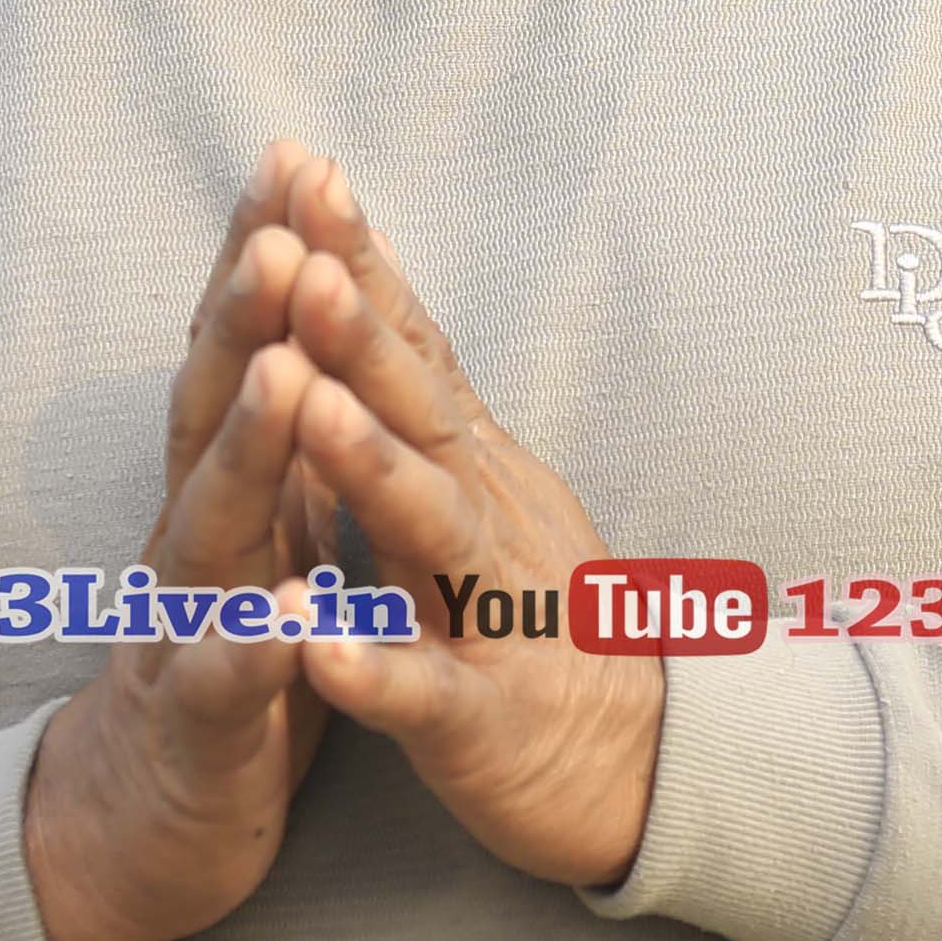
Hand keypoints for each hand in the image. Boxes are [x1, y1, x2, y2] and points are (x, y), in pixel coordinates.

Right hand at [17, 160, 355, 940]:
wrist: (135, 831)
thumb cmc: (220, 670)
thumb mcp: (256, 538)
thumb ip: (272, 439)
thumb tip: (296, 319)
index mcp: (224, 494)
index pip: (243, 354)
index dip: (268, 258)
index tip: (299, 158)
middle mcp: (191, 543)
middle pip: (211, 411)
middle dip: (247, 318)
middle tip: (282, 226)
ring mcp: (183, 631)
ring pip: (212, 530)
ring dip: (245, 450)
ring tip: (281, 373)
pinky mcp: (200, 731)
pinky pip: (223, 685)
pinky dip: (251, 646)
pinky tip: (281, 612)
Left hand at [262, 150, 667, 894]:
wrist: (644, 767)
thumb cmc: (540, 617)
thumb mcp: (486, 488)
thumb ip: (426, 399)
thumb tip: (367, 281)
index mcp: (470, 466)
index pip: (411, 345)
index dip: (359, 261)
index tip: (302, 172)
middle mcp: (486, 519)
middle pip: (419, 410)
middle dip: (356, 330)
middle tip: (298, 248)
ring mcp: (491, 616)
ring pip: (429, 529)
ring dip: (368, 465)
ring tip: (308, 403)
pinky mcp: (482, 721)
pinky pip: (426, 693)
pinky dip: (373, 670)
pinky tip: (319, 647)